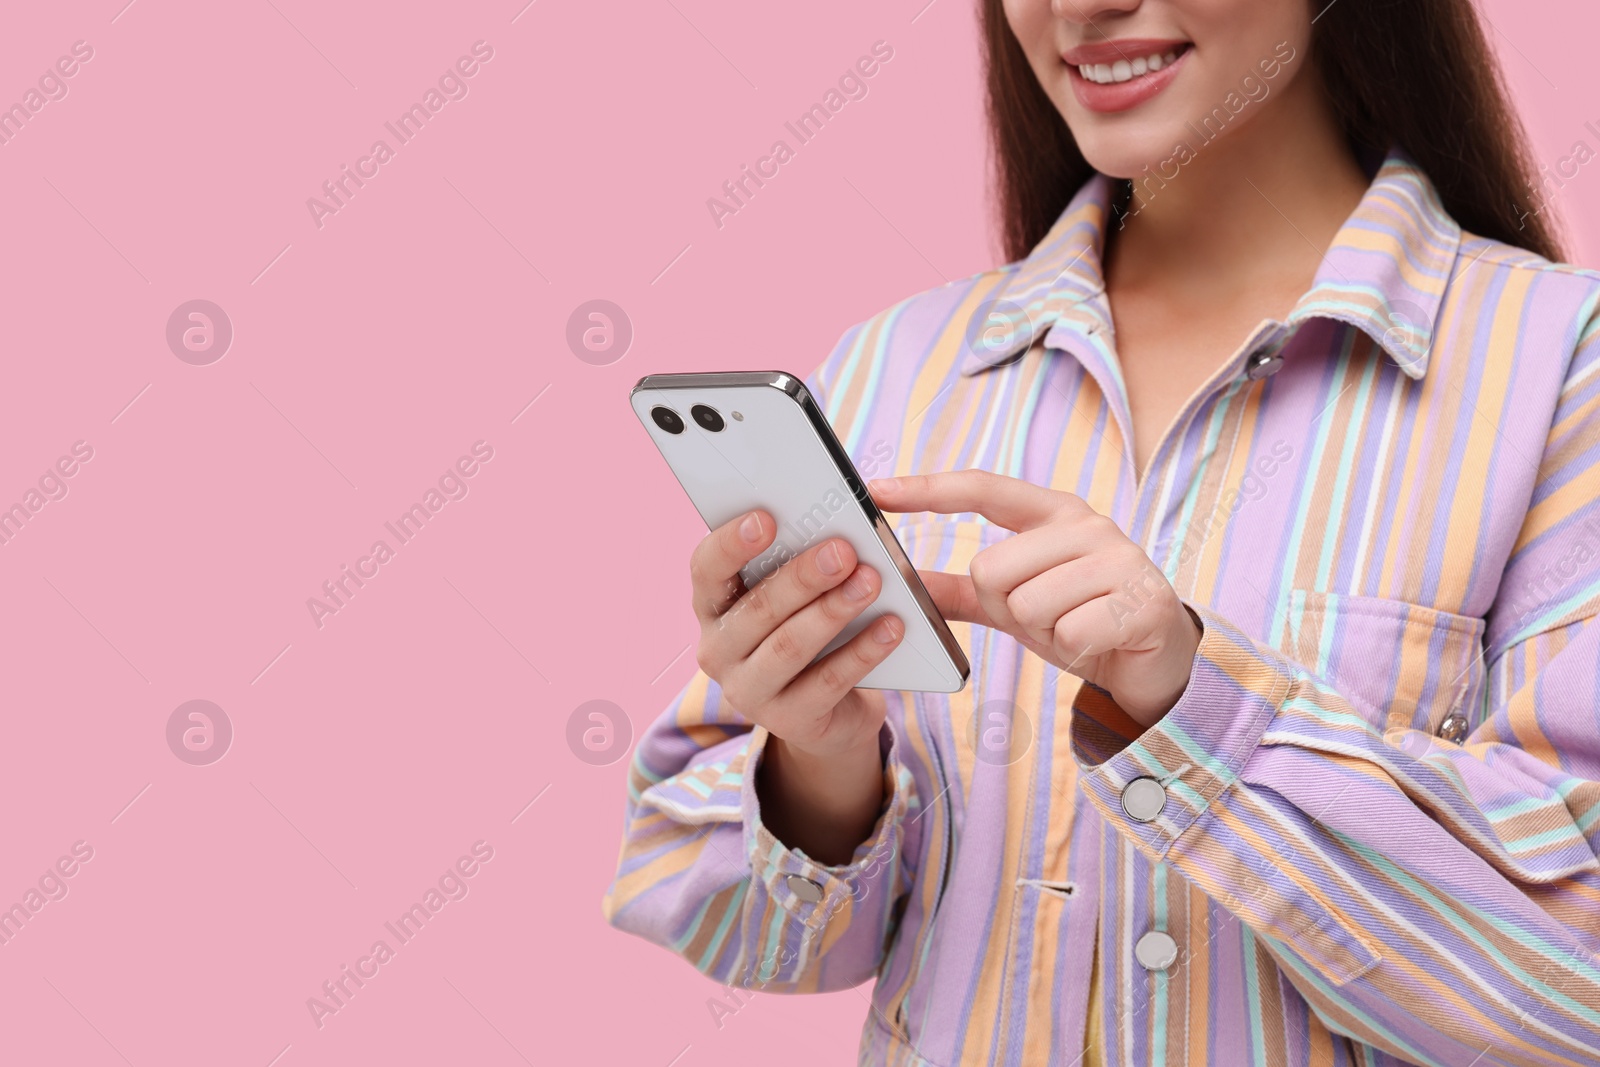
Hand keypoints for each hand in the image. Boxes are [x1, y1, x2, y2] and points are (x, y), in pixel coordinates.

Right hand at [688, 511, 905, 862]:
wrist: (826, 711)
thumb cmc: (805, 629)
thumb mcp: (793, 597)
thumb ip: (797, 561)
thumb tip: (836, 523)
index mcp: (712, 606)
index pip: (707, 569)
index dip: (732, 542)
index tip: (767, 518)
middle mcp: (718, 650)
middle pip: (756, 608)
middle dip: (803, 577)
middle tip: (843, 550)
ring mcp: (748, 691)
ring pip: (789, 646)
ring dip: (832, 611)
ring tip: (871, 582)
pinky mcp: (788, 721)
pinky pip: (828, 683)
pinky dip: (862, 651)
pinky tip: (891, 627)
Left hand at [869, 470, 1201, 729]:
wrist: (1154, 659)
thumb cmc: (1079, 619)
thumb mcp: (1014, 604)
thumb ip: (960, 591)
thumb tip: (900, 583)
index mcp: (1052, 512)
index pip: (983, 489)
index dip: (928, 489)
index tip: (876, 489)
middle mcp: (1086, 524)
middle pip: (991, 569)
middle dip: (1008, 608)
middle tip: (1048, 615)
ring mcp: (1118, 557)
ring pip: (1028, 605)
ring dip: (1043, 632)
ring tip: (1075, 626)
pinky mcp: (1142, 599)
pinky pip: (1068, 633)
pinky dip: (1075, 649)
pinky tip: (1099, 641)